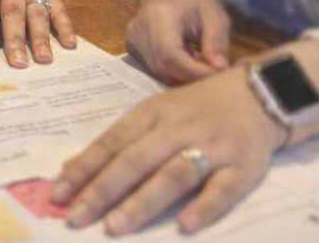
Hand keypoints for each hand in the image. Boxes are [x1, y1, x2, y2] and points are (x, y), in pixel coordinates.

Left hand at [52, 68, 284, 234]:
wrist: (261, 92)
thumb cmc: (197, 108)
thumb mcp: (156, 113)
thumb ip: (120, 141)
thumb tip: (71, 171)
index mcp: (152, 113)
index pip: (112, 142)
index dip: (84, 168)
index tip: (57, 194)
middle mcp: (178, 127)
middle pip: (136, 159)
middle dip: (103, 190)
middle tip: (76, 218)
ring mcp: (212, 146)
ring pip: (174, 174)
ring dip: (143, 201)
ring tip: (116, 226)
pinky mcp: (243, 166)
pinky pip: (223, 189)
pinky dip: (204, 207)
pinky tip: (184, 226)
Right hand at [129, 0, 230, 83]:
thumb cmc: (194, 1)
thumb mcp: (214, 15)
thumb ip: (217, 41)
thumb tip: (219, 69)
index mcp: (159, 16)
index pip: (171, 54)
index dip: (194, 71)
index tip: (218, 75)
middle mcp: (138, 31)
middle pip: (164, 68)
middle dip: (192, 77)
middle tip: (213, 72)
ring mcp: (133, 42)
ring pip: (159, 74)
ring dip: (184, 76)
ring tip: (201, 63)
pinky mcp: (133, 51)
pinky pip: (155, 71)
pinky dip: (175, 73)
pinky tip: (187, 61)